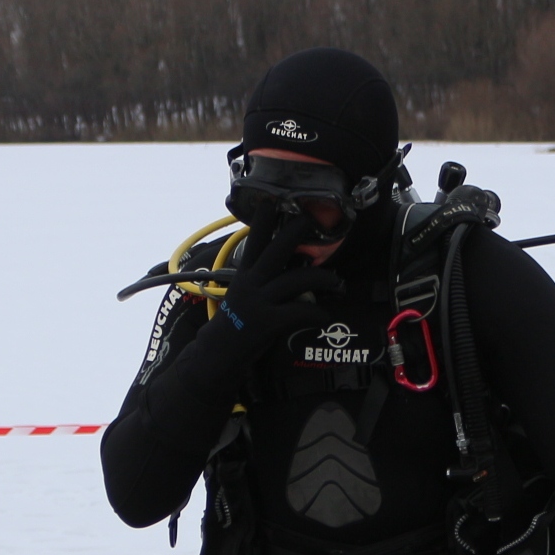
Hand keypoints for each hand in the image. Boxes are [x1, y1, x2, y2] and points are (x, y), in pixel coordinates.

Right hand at [185, 204, 342, 376]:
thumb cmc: (234, 325)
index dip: (262, 220)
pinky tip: (325, 315)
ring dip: (321, 277)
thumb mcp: (241, 294)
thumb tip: (283, 269)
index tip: (271, 200)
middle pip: (276, 250)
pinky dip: (317, 313)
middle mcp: (251, 283)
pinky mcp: (267, 322)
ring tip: (336, 281)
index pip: (253, 241)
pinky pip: (300, 312)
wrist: (218, 354)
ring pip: (295, 279)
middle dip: (295, 232)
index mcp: (244, 274)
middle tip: (312, 220)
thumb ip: (258, 280)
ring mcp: (259, 301)